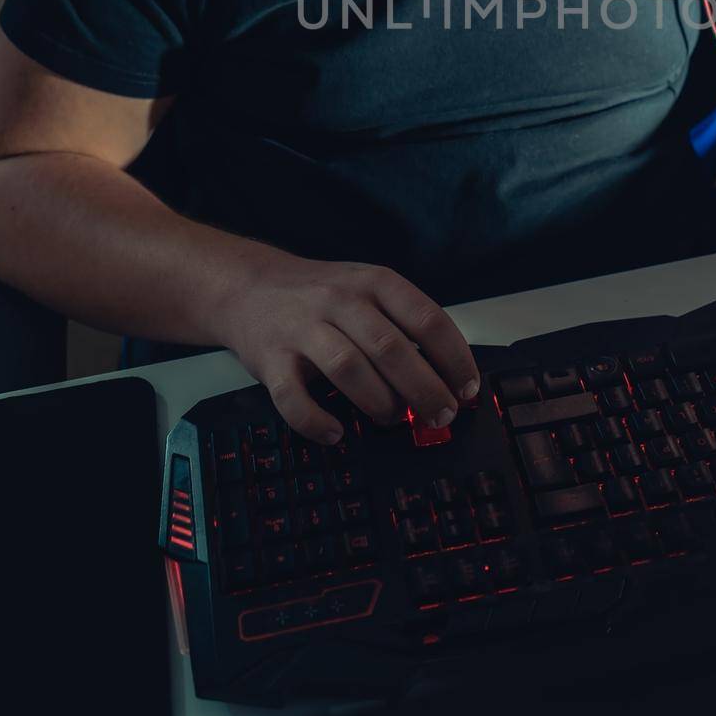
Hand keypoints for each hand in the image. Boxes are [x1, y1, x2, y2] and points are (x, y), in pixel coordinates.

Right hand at [216, 256, 480, 443]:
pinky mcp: (269, 358)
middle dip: (424, 389)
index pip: (426, 318)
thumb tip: (449, 374)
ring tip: (393, 419)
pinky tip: (335, 433)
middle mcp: (340, 300)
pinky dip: (316, 420)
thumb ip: (402, 323)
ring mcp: (302, 328)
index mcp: (373, 282)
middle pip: (390, 348)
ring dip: (379, 402)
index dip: (453, 358)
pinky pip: (292, 397)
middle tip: (442, 416)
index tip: (468, 388)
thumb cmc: (319, 296)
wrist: (247, 287)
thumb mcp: (366, 289)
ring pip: (348, 368)